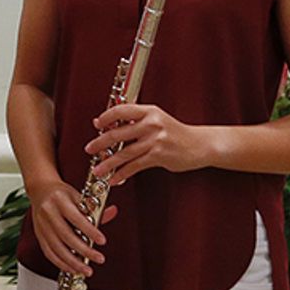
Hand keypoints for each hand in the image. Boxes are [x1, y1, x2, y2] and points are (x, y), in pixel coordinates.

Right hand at [26, 177, 113, 277]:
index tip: (102, 241)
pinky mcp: (39, 234)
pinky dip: (60, 263)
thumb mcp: (78, 195)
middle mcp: (48, 212)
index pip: (75, 218)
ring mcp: (41, 225)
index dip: (89, 231)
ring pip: (56, 247)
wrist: (39, 189)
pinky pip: (48, 252)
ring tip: (86, 270)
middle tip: (99, 258)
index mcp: (59, 200)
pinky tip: (72, 268)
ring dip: (72, 262)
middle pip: (66, 236)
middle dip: (84, 250)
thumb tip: (112, 212)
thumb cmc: (61, 193)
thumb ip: (94, 207)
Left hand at [85, 103, 208, 184]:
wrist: (201, 144)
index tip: (96, 125)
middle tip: (89, 149)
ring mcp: (155, 140)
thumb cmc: (175, 132)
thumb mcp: (157, 119)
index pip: (121, 110)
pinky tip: (115, 180)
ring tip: (98, 170)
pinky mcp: (159, 156)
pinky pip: (136, 166)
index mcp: (149, 111)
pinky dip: (123, 174)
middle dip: (100, 143)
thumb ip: (136, 120)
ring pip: (124, 153)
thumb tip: (108, 125)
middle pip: (118, 134)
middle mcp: (151, 124)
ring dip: (108, 163)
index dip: (106, 117)